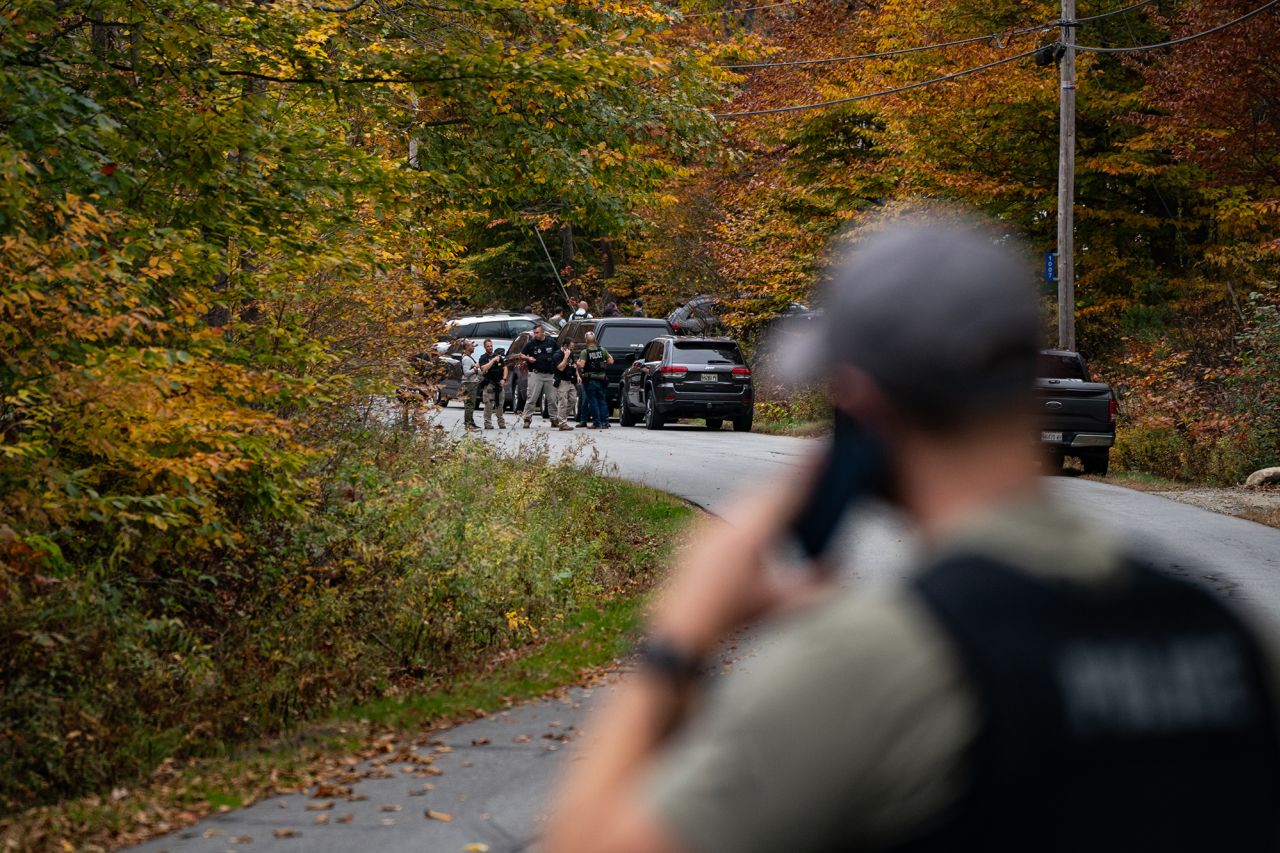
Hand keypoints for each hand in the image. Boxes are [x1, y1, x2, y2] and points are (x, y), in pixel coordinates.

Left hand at [647, 454, 829, 656]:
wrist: (682, 627)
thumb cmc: (732, 617)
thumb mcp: (781, 601)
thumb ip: (814, 584)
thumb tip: (839, 568)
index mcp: (752, 533)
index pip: (787, 493)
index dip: (807, 472)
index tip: (821, 453)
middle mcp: (728, 521)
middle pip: (765, 488)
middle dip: (788, 480)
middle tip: (811, 470)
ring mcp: (708, 526)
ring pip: (745, 497)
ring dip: (767, 493)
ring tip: (788, 494)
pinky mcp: (696, 535)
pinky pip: (729, 511)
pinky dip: (748, 508)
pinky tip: (756, 521)